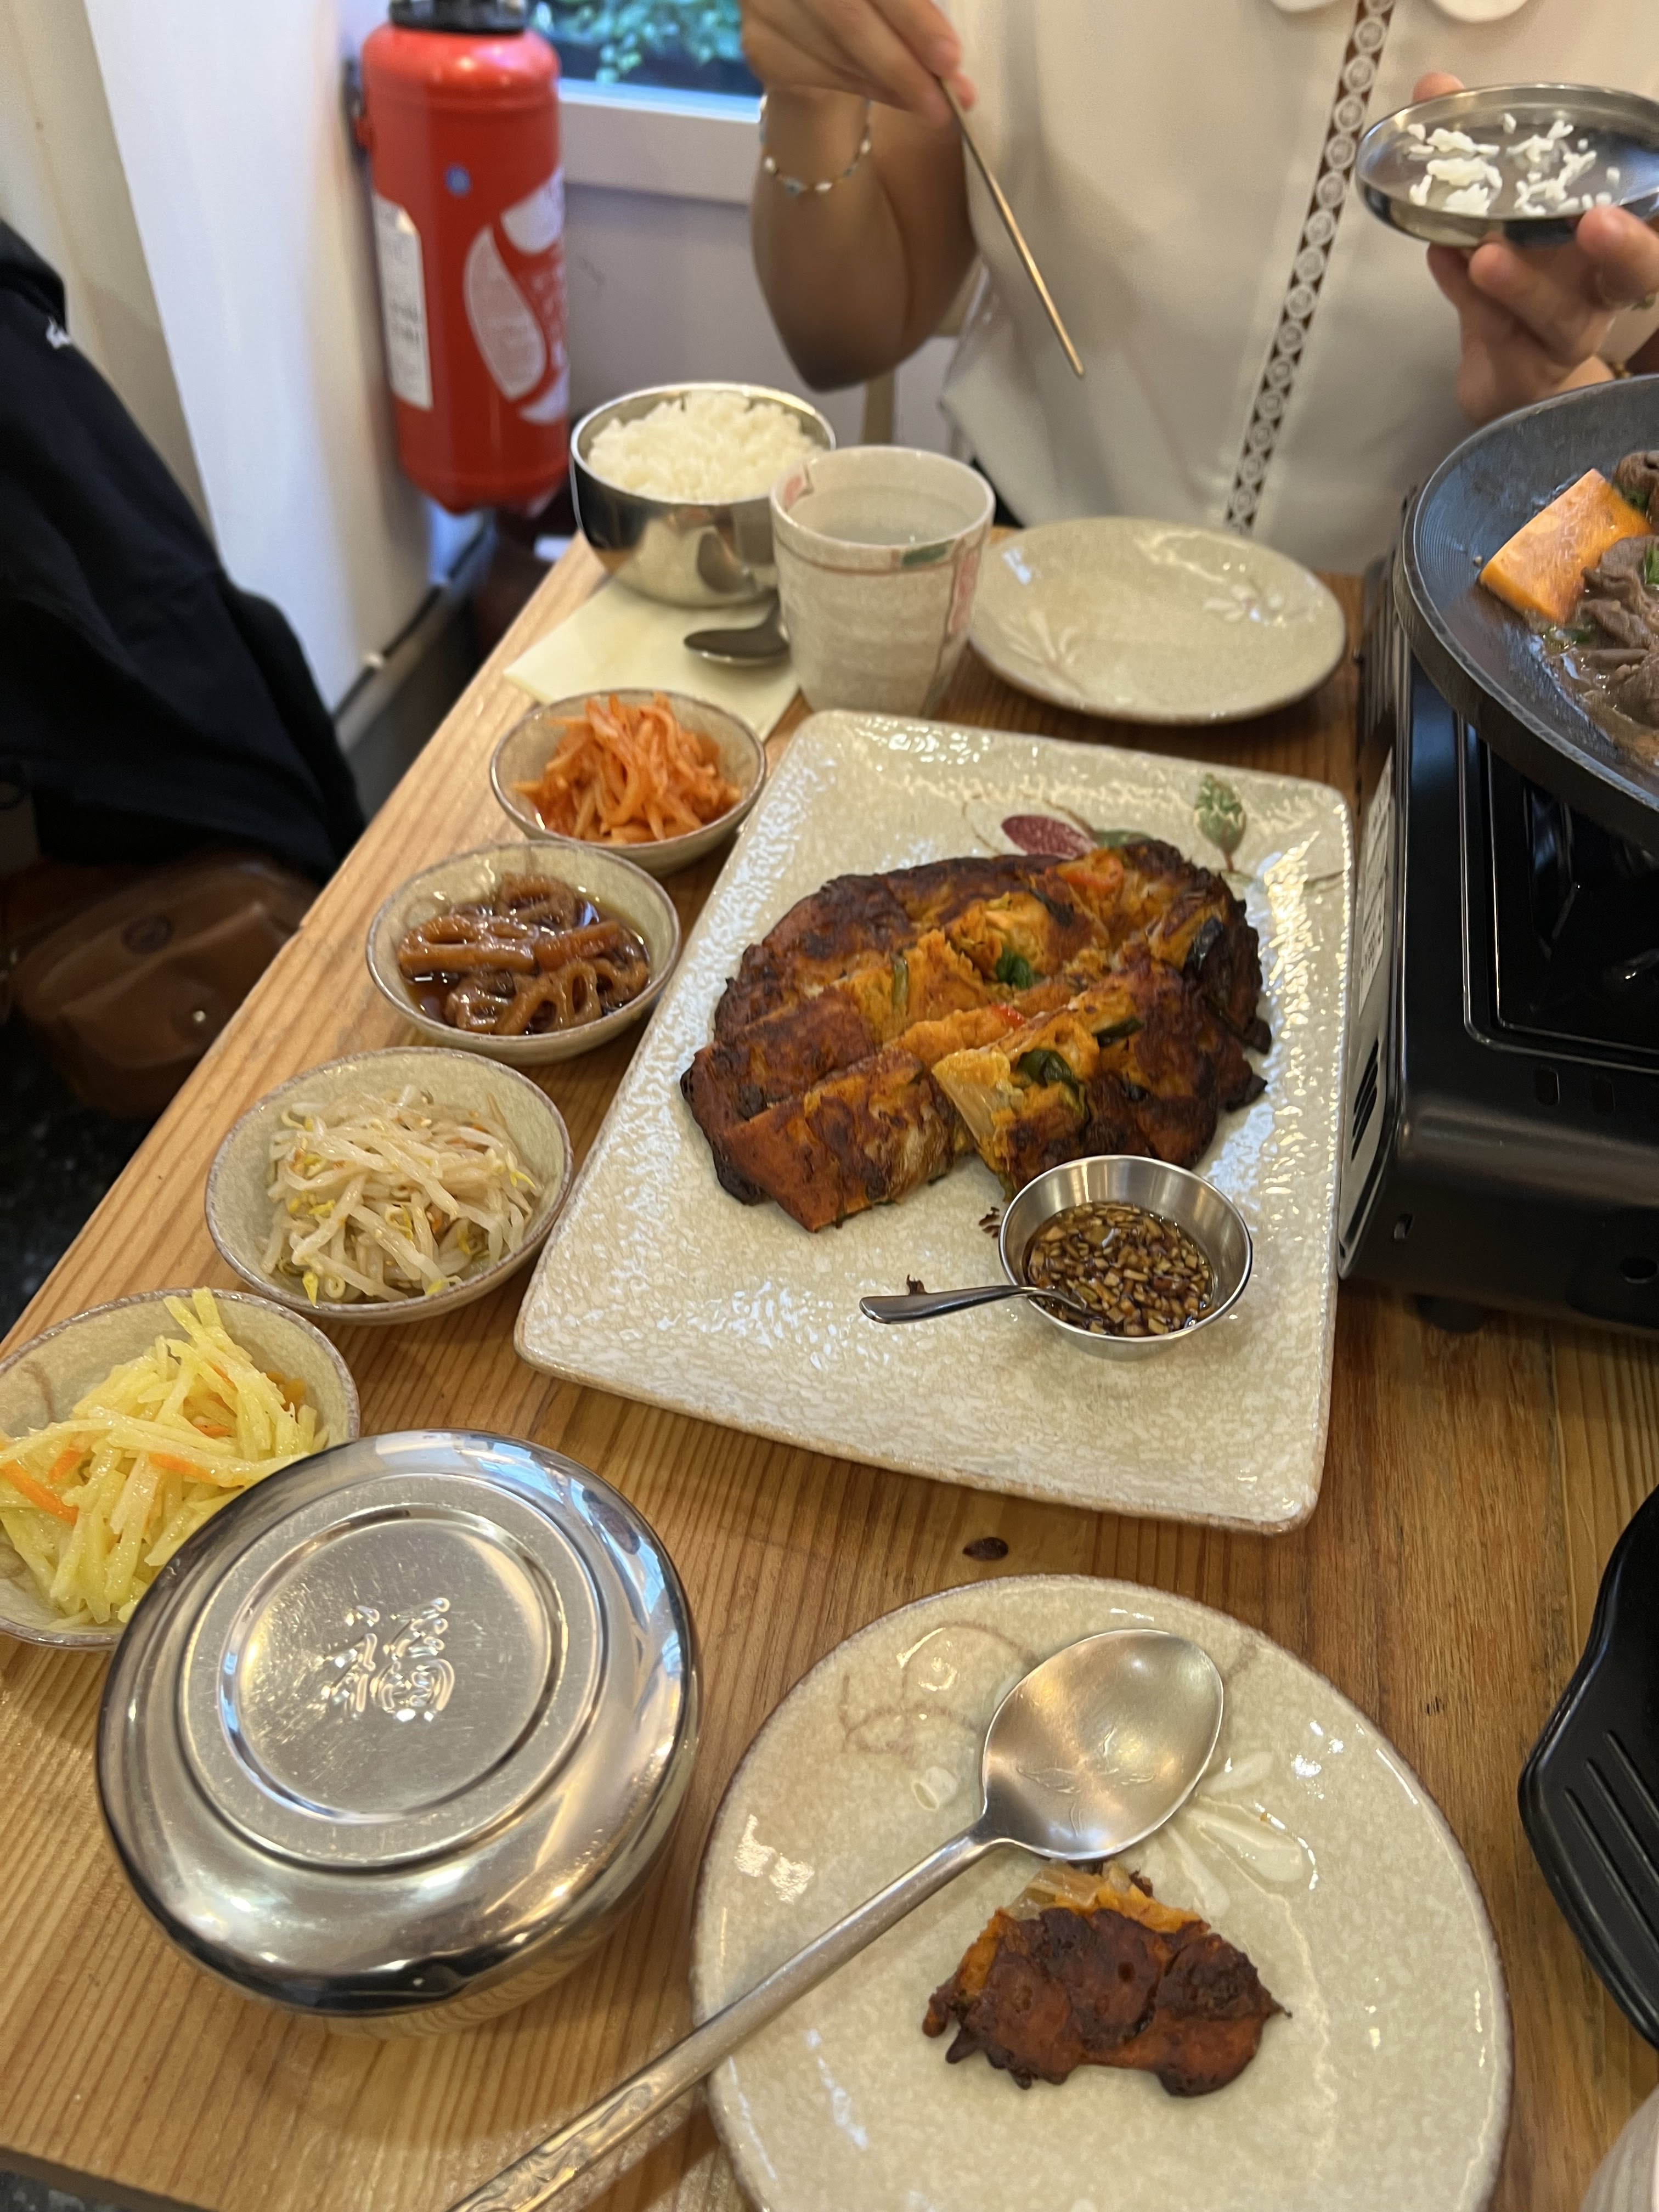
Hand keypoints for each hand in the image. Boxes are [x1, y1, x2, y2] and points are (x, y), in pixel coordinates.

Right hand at [741, 0, 974, 122]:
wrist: (813, 0)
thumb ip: (911, 5)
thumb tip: (949, 56)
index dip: (913, 20)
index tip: (951, 60)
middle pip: (849, 20)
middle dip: (903, 67)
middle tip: (945, 104)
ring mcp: (763, 4)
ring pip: (835, 55)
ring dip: (890, 87)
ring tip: (929, 104)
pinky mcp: (759, 44)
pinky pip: (820, 77)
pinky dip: (865, 89)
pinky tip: (894, 96)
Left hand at [1414, 73, 1658, 422]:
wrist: (1501, 373)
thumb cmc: (1516, 282)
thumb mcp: (1500, 211)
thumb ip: (1474, 153)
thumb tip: (1436, 86)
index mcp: (1612, 247)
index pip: (1648, 220)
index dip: (1645, 217)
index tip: (1635, 182)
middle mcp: (1601, 291)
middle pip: (1637, 274)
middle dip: (1624, 247)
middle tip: (1596, 221)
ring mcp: (1565, 336)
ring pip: (1557, 315)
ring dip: (1523, 284)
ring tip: (1485, 256)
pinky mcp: (1522, 371)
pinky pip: (1497, 333)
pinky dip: (1466, 298)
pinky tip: (1442, 262)